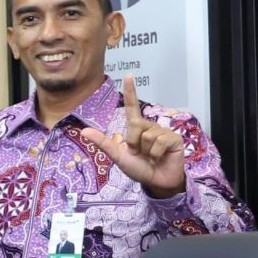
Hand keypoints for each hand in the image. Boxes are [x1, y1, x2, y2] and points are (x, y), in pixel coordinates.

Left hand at [95, 75, 187, 196]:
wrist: (157, 182)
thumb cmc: (139, 168)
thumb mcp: (118, 156)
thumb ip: (103, 143)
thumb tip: (83, 131)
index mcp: (136, 128)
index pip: (132, 107)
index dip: (131, 91)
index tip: (128, 76)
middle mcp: (149, 126)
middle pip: (134, 125)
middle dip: (133, 143)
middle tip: (140, 154)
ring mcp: (162, 132)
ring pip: (147, 135)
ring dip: (146, 151)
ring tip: (151, 157)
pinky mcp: (174, 139)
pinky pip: (159, 142)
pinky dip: (156, 154)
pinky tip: (160, 157)